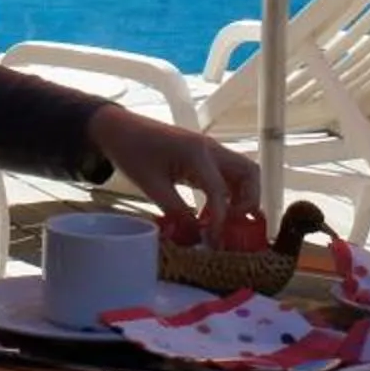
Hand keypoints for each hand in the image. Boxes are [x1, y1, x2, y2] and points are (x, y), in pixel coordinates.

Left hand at [87, 104, 263, 243]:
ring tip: (227, 222)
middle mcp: (211, 149)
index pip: (221, 190)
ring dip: (243, 198)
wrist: (119, 129)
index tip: (214, 240)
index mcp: (197, 152)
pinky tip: (215, 214)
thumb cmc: (132, 152)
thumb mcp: (151, 186)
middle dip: (249, 202)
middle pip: (250, 173)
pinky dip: (229, 195)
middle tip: (232, 226)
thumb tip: (196, 239)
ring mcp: (210, 152)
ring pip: (243, 174)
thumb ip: (176, 213)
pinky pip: (227, 176)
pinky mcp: (204, 158)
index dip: (222, 219)